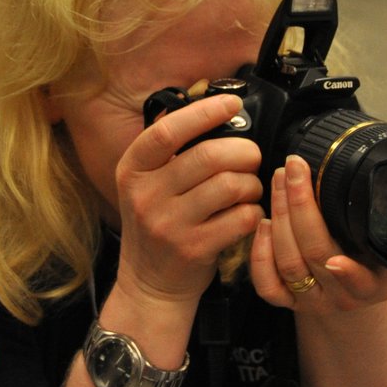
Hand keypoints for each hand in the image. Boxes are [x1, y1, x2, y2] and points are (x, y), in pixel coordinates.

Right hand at [114, 94, 264, 304]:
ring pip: (230, 186)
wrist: (149, 284)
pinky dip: (253, 212)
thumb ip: (169, 150)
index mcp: (132, 170)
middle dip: (243, 151)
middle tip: (251, 157)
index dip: (204, 112)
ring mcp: (169, 225)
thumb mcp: (146, 184)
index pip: (168, 131)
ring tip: (248, 189)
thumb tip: (209, 105)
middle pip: (209, 156)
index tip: (231, 103)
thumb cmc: (157, 225)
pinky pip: (241, 218)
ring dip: (251, 183)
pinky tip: (247, 214)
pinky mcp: (194, 249)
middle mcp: (145, 196)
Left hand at [248, 121, 386, 311]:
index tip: (338, 260)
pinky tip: (263, 222)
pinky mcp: (286, 301)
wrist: (355, 294)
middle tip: (293, 168)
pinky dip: (260, 254)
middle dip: (300, 209)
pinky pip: (267, 285)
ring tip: (279, 180)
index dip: (348, 272)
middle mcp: (342, 295)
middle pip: (314, 256)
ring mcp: (312, 300)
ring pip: (288, 265)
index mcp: (376, 283)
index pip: (360, 281)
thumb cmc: (378, 254)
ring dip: (281, 218)